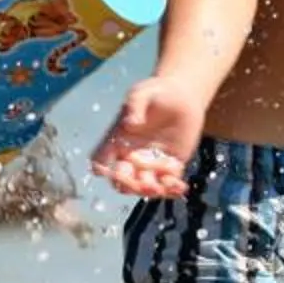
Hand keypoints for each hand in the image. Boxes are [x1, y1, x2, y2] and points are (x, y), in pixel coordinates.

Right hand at [90, 75, 203, 197]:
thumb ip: (135, 105)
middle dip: (129, 185)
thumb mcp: (143, 92)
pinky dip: (173, 189)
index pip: (101, 159)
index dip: (101, 168)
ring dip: (152, 191)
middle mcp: (130, 156)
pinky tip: (181, 186)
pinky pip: (168, 184)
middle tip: (144, 183)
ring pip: (145, 187)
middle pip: (122, 181)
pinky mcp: (170, 167)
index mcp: (117, 140)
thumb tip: (130, 123)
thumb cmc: (157, 91)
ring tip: (163, 187)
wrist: (182, 96)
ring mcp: (150, 164)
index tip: (108, 170)